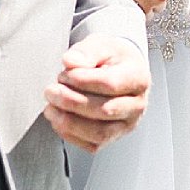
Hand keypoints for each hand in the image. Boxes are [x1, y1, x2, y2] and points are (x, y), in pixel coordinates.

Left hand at [43, 34, 151, 151]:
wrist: (118, 71)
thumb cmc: (111, 59)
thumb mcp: (100, 45)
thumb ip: (86, 51)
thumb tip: (71, 62)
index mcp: (138, 78)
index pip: (112, 84)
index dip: (84, 81)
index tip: (66, 74)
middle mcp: (137, 105)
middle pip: (105, 110)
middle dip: (72, 101)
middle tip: (51, 90)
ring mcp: (127, 124)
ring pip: (99, 132)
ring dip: (69, 121)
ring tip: (51, 107)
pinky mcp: (113, 138)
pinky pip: (92, 144)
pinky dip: (70, 135)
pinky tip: (58, 119)